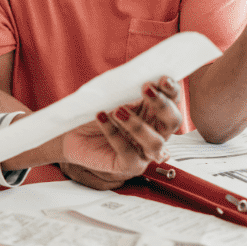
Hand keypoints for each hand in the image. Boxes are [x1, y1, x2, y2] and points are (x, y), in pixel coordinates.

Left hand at [59, 76, 182, 189]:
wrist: (73, 135)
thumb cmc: (96, 114)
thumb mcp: (111, 97)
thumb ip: (128, 92)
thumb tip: (139, 80)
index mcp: (154, 113)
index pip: (173, 101)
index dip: (172, 91)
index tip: (163, 79)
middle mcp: (155, 133)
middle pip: (173, 121)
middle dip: (163, 105)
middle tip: (147, 89)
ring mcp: (144, 152)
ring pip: (155, 142)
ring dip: (138, 124)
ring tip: (117, 110)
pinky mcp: (128, 166)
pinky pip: (128, 152)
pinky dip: (114, 133)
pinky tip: (101, 117)